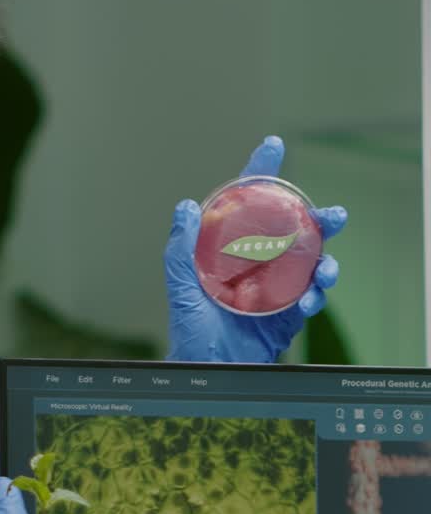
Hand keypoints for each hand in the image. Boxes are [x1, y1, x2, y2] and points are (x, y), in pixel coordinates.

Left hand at [164, 135, 347, 362]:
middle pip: (297, 231)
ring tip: (325, 269)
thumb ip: (181, 247)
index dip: (261, 174)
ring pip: (314, 263)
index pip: (250, 204)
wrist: (206, 366)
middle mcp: (261, 262)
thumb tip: (186, 207)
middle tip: (334, 215)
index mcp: (235, 248)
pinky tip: (308, 299)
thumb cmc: (190, 327)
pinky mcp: (289, 313)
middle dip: (321, 219)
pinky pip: (311, 298)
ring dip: (327, 262)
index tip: (272, 147)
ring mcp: (279, 287)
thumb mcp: (181, 285)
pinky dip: (315, 296)